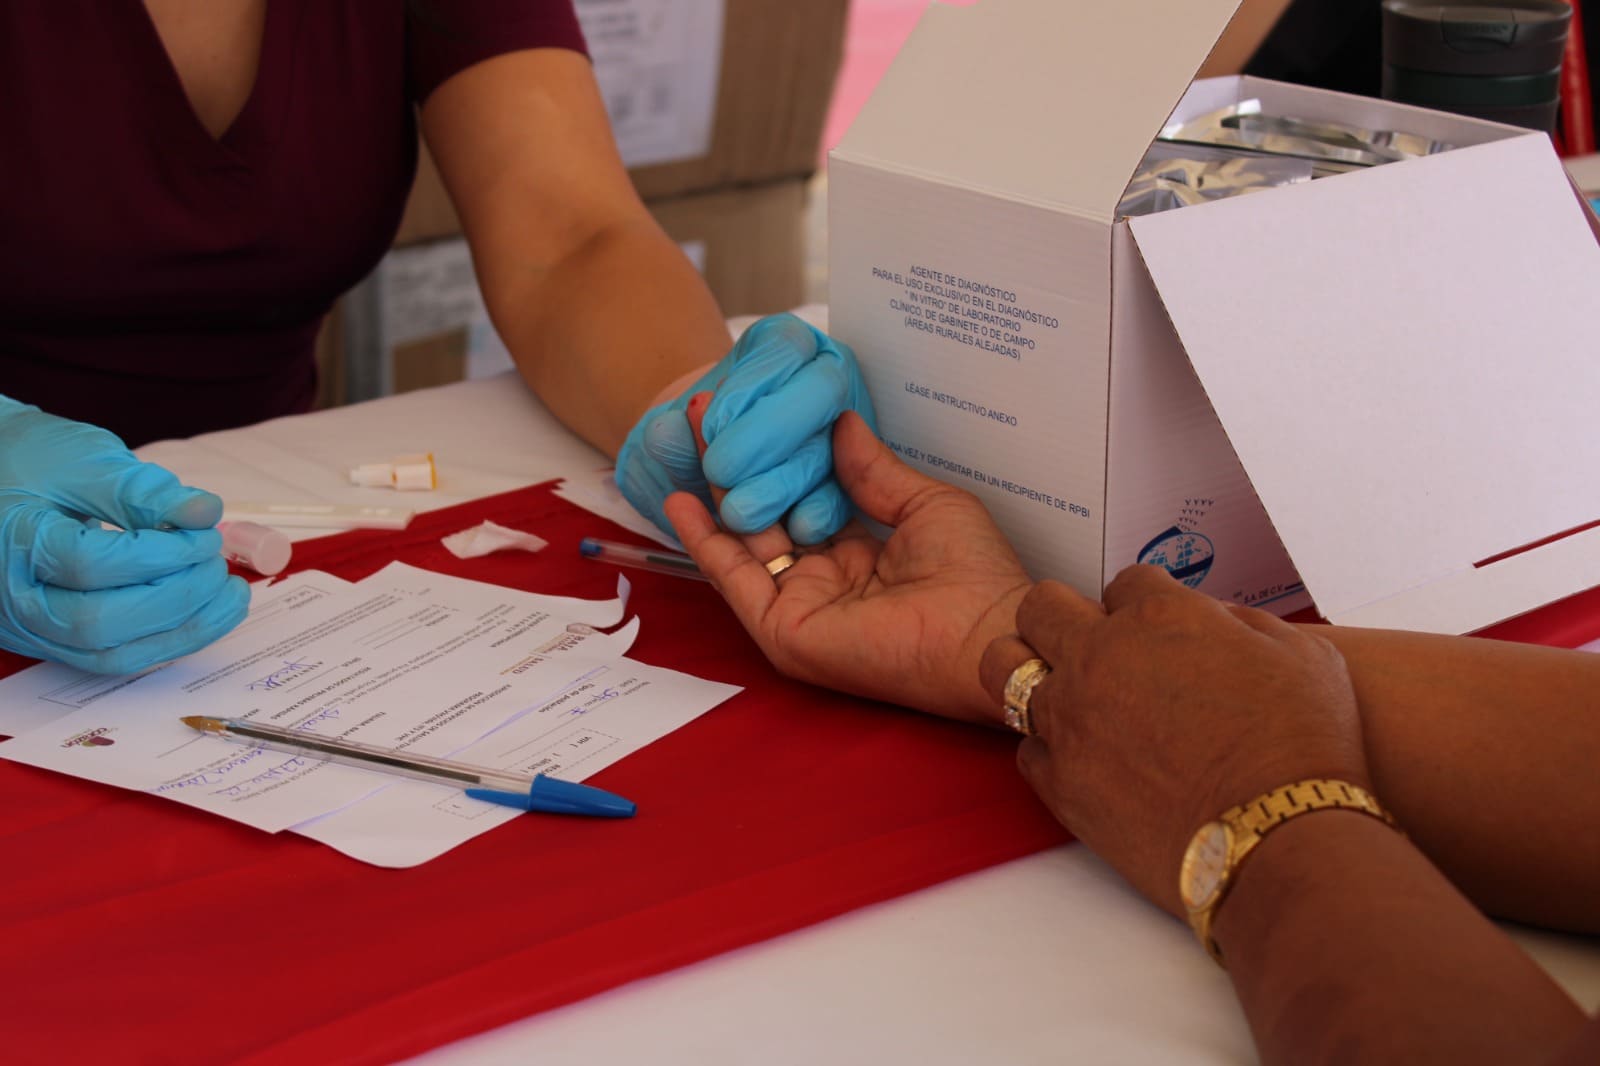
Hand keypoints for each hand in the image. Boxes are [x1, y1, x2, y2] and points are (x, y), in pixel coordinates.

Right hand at [0, 398, 249, 673]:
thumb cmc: (28, 461)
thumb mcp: (81, 460)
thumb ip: (142, 490)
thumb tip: (207, 512)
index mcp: (12, 543)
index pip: (89, 565)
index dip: (159, 554)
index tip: (204, 533)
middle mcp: (14, 600)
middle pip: (99, 622)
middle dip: (175, 596)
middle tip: (216, 563)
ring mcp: (32, 629)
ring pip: (110, 653)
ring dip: (184, 629)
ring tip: (232, 592)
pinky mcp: (57, 641)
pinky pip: (116, 657)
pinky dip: (170, 639)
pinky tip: (211, 612)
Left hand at [616, 313, 877, 544]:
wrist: (702, 474)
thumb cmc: (690, 441)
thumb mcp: (669, 433)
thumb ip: (668, 435)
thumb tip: (667, 433)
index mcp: (785, 344)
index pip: (782, 347)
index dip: (751, 386)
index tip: (712, 426)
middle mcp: (825, 375)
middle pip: (821, 392)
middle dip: (770, 433)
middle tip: (721, 473)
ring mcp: (846, 427)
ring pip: (831, 448)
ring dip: (786, 483)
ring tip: (739, 513)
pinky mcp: (857, 477)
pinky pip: (850, 492)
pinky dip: (823, 511)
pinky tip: (795, 527)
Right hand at [667, 408, 1031, 723]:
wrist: (989, 635)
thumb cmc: (975, 576)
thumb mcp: (923, 504)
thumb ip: (872, 470)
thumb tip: (839, 422)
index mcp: (861, 558)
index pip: (804, 502)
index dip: (781, 458)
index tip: (758, 413)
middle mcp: (825, 584)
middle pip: (767, 518)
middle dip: (738, 464)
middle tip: (710, 411)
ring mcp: (801, 608)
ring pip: (744, 544)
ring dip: (714, 490)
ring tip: (690, 434)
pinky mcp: (785, 632)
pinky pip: (735, 582)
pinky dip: (705, 543)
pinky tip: (681, 501)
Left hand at [979, 568, 1369, 915]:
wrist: (1279, 840)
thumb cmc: (1304, 748)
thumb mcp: (1304, 654)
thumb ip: (1244, 623)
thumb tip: (1215, 623)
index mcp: (1158, 616)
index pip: (1123, 583)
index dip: (1140, 605)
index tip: (1152, 630)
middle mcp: (1099, 657)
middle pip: (1039, 606)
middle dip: (1060, 616)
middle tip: (1084, 642)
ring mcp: (1070, 718)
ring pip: (1002, 667)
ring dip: (1028, 669)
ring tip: (1058, 689)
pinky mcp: (1058, 779)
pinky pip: (1025, 747)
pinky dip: (1048, 747)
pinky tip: (1080, 756)